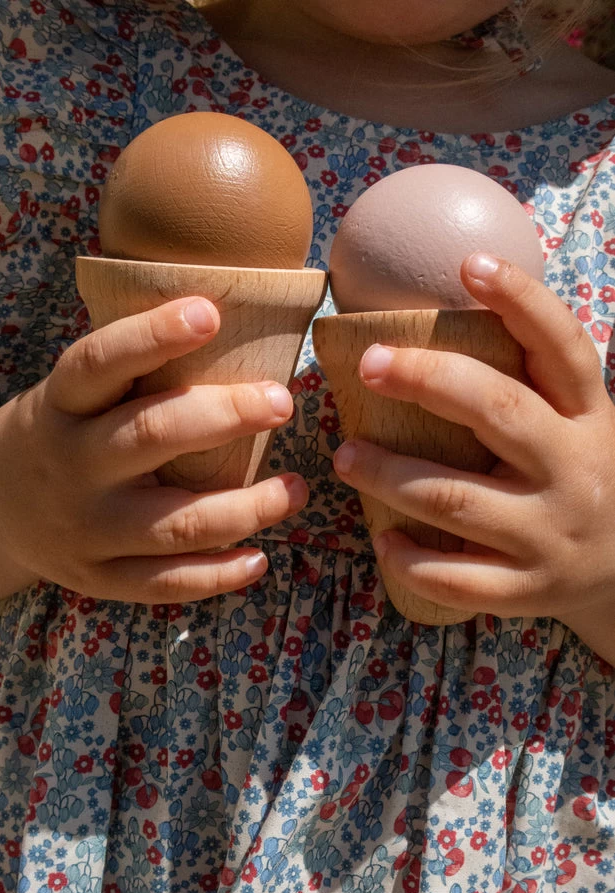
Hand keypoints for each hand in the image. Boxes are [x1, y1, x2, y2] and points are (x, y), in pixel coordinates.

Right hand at [0, 296, 307, 604]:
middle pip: (149, 436)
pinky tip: (259, 559)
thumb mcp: (73, 395)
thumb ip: (131, 373)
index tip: (209, 313)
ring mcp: (85, 529)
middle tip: (280, 402)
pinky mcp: (99, 578)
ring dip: (246, 509)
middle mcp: (71, 465)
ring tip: (296, 489)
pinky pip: (165, 584)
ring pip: (174, 524)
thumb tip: (232, 322)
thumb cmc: (61, 433)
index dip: (151, 336)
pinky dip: (217, 576)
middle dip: (224, 417)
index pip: (99, 363)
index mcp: (61, 405)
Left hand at [333, 253, 614, 650]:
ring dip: (391, 477)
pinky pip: (459, 578)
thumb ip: (526, 384)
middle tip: (369, 364)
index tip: (469, 263)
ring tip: (345, 457)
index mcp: (589, 416)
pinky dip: (411, 560)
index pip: (562, 346)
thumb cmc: (574, 478)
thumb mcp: (574, 425)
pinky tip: (383, 541)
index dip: (520, 300)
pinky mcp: (528, 587)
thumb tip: (431, 328)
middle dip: (428, 382)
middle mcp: (575, 468)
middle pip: (499, 411)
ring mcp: (552, 532)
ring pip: (459, 499)